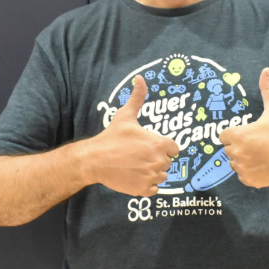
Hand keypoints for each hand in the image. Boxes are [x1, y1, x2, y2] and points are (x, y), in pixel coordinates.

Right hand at [86, 75, 178, 196]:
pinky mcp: (143, 189)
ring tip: (136, 166)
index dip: (162, 147)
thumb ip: (137, 97)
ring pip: (162, 176)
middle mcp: (159, 161)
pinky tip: (135, 176)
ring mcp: (151, 176)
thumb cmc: (111, 137)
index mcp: (159, 143)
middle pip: (168, 162)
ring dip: (153, 172)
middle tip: (139, 156)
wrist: (94, 160)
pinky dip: (147, 185)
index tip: (149, 146)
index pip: (174, 148)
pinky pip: (154, 189)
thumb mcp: (125, 116)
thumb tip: (140, 78)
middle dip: (156, 159)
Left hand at [219, 68, 268, 188]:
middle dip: (240, 147)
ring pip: (235, 164)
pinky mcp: (249, 180)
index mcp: (238, 135)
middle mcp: (236, 153)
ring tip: (261, 155)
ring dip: (244, 160)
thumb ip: (267, 89)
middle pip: (229, 150)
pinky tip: (263, 165)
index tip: (249, 135)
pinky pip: (242, 176)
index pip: (224, 136)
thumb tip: (266, 70)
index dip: (236, 134)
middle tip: (258, 145)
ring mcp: (242, 168)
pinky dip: (250, 173)